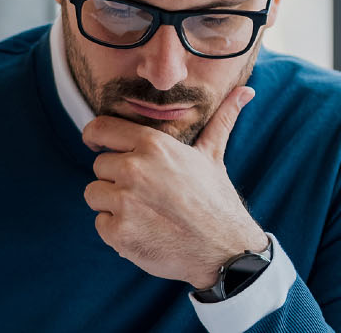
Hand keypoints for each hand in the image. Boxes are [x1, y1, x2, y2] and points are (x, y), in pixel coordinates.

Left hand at [81, 85, 264, 288]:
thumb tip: (246, 90)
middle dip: (116, 178)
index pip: (101, 128)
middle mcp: (135, 169)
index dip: (95, 137)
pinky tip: (144, 231)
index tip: (96, 145)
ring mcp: (125, 202)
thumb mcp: (214, 155)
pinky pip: (100, 224)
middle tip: (146, 193)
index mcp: (153, 145)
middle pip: (99, 166)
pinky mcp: (118, 232)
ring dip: (113, 204)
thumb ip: (221, 120)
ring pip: (94, 194)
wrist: (224, 250)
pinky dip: (117, 230)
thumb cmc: (217, 201)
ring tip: (145, 212)